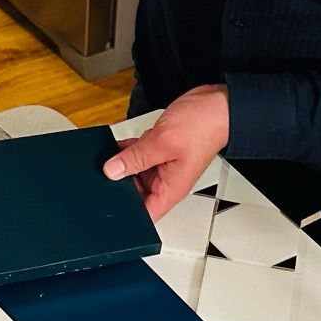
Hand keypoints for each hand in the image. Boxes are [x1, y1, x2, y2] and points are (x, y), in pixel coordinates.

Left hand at [104, 85, 229, 219]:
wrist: (216, 104)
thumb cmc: (203, 127)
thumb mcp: (162, 142)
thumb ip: (135, 157)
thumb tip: (111, 171)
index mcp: (170, 188)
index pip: (146, 214)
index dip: (128, 216)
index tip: (111, 206)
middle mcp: (166, 180)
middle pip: (136, 193)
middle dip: (119, 185)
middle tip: (104, 174)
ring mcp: (163, 165)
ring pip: (134, 172)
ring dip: (121, 164)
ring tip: (110, 156)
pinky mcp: (160, 150)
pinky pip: (138, 155)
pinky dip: (127, 150)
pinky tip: (117, 145)